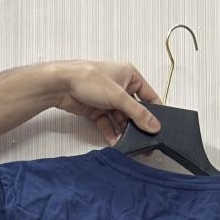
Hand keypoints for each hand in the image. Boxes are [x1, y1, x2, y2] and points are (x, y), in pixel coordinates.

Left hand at [47, 60, 162, 145]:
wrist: (60, 85)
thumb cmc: (87, 78)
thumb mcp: (118, 96)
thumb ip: (138, 113)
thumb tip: (154, 125)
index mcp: (130, 76)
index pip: (149, 96)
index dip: (155, 112)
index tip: (158, 127)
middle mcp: (120, 87)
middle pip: (135, 111)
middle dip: (137, 126)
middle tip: (145, 141)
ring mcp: (109, 100)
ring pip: (121, 120)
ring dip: (124, 132)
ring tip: (129, 143)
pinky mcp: (98, 110)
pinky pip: (109, 125)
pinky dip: (112, 133)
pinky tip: (115, 142)